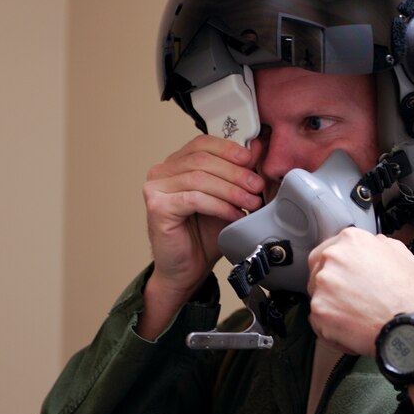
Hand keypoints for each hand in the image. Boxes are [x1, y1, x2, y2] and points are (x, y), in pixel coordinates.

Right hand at [138, 135, 263, 336]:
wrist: (187, 269)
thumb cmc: (203, 235)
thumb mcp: (228, 199)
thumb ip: (238, 174)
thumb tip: (256, 149)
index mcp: (177, 164)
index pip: (202, 144)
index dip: (229, 149)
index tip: (251, 159)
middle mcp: (162, 172)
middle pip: (202, 159)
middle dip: (236, 172)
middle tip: (257, 186)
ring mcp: (155, 188)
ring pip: (200, 178)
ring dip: (231, 190)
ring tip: (251, 202)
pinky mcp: (157, 207)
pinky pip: (194, 199)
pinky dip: (220, 205)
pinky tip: (234, 214)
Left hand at [306, 228, 413, 355]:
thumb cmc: (412, 295)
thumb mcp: (402, 255)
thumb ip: (379, 245)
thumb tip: (374, 245)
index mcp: (352, 240)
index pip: (329, 249)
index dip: (339, 267)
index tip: (344, 277)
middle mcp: (333, 258)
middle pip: (318, 271)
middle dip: (332, 286)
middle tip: (351, 299)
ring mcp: (323, 284)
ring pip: (318, 296)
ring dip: (332, 307)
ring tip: (357, 316)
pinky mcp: (319, 311)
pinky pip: (317, 320)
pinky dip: (331, 328)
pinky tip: (353, 329)